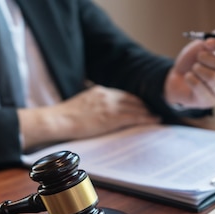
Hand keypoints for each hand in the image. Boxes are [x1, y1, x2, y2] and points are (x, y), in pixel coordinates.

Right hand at [18, 85, 158, 149]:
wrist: (58, 120)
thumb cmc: (65, 116)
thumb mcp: (81, 103)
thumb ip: (94, 103)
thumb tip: (98, 109)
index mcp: (100, 91)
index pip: (123, 94)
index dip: (135, 100)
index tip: (143, 104)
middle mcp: (107, 95)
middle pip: (133, 99)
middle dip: (145, 105)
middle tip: (154, 110)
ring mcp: (110, 106)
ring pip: (136, 108)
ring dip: (148, 112)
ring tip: (157, 117)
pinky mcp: (112, 118)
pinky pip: (135, 117)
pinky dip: (147, 118)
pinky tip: (154, 120)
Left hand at [164, 26, 214, 107]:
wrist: (177, 78)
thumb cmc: (194, 61)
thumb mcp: (204, 45)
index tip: (208, 43)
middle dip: (206, 58)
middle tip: (199, 57)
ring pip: (213, 77)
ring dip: (198, 69)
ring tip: (194, 68)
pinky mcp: (209, 101)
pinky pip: (200, 87)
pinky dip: (190, 79)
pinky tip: (189, 78)